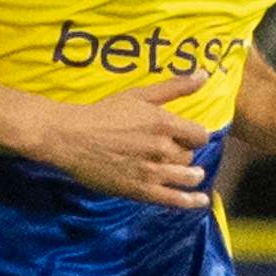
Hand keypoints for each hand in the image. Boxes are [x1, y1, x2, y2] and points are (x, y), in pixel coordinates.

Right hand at [29, 71, 212, 208]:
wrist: (71, 138)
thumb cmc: (103, 114)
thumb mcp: (138, 95)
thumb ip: (174, 87)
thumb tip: (203, 75)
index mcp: (163, 123)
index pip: (199, 135)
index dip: (195, 135)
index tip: (186, 136)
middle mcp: (162, 149)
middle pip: (190, 155)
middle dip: (184, 153)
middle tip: (171, 151)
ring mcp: (152, 172)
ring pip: (186, 176)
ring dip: (191, 175)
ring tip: (193, 174)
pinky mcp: (140, 190)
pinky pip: (173, 199)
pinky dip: (191, 201)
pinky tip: (201, 200)